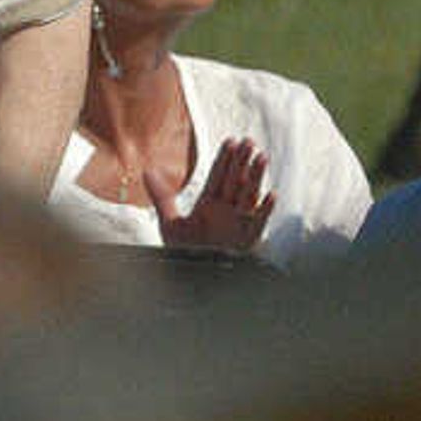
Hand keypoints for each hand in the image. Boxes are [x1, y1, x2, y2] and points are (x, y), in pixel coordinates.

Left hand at [150, 137, 274, 255]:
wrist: (195, 280)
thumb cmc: (185, 254)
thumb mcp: (171, 224)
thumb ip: (162, 197)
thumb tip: (147, 171)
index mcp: (209, 206)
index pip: (219, 177)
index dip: (225, 159)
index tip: (231, 140)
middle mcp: (226, 211)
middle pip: (236, 182)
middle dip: (243, 162)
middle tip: (249, 141)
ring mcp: (238, 224)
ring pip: (249, 196)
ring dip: (256, 178)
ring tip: (262, 157)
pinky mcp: (248, 239)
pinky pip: (259, 222)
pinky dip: (266, 210)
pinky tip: (272, 195)